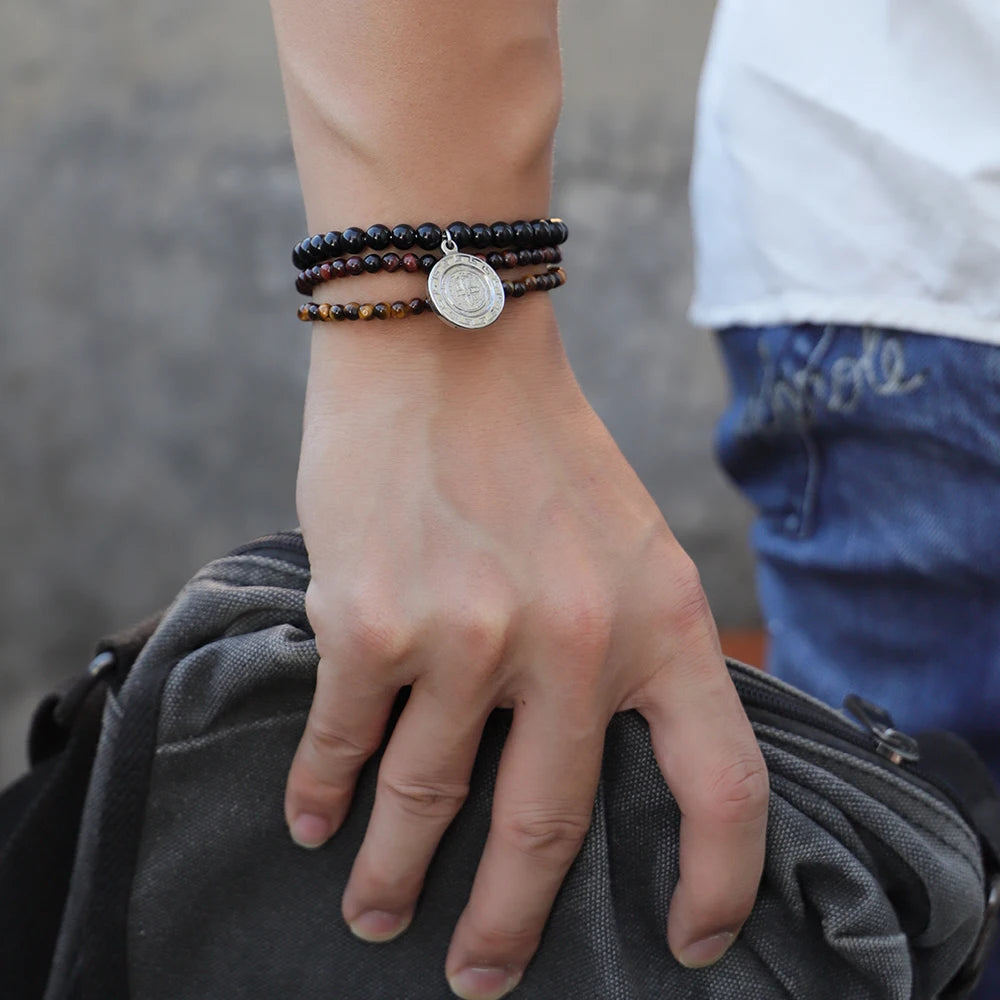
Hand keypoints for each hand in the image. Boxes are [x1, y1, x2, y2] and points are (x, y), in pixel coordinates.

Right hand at [285, 305, 768, 999]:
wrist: (445, 346)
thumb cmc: (537, 447)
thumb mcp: (631, 543)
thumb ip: (633, 648)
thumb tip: (604, 760)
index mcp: (659, 619)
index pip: (723, 787)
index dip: (718, 883)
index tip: (686, 941)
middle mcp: (573, 638)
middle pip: (548, 830)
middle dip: (504, 924)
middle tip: (476, 974)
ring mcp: (468, 635)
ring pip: (425, 801)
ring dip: (394, 872)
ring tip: (377, 911)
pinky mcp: (371, 622)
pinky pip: (342, 743)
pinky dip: (321, 792)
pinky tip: (310, 819)